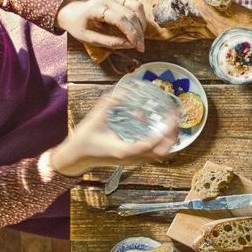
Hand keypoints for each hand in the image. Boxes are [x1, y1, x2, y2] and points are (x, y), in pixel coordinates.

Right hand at [51, 90, 178, 176]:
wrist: (75, 158)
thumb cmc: (84, 141)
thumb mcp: (95, 120)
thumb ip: (108, 105)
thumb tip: (122, 91)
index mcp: (123, 150)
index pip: (149, 144)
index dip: (163, 133)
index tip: (171, 120)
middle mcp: (132, 158)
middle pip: (161, 152)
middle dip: (171, 136)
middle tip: (175, 119)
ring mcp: (133, 161)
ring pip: (159, 155)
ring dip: (168, 140)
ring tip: (172, 123)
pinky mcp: (132, 160)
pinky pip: (153, 154)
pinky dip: (160, 143)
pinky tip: (157, 128)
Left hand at [55, 0, 146, 51]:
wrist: (70, 12)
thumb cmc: (77, 26)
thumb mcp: (89, 39)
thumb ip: (110, 42)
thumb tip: (130, 45)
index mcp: (96, 8)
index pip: (120, 19)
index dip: (132, 33)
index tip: (137, 46)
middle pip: (130, 14)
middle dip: (138, 32)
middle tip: (140, 46)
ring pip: (136, 7)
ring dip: (142, 23)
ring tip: (140, 37)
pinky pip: (135, 4)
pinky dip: (140, 17)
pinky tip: (138, 27)